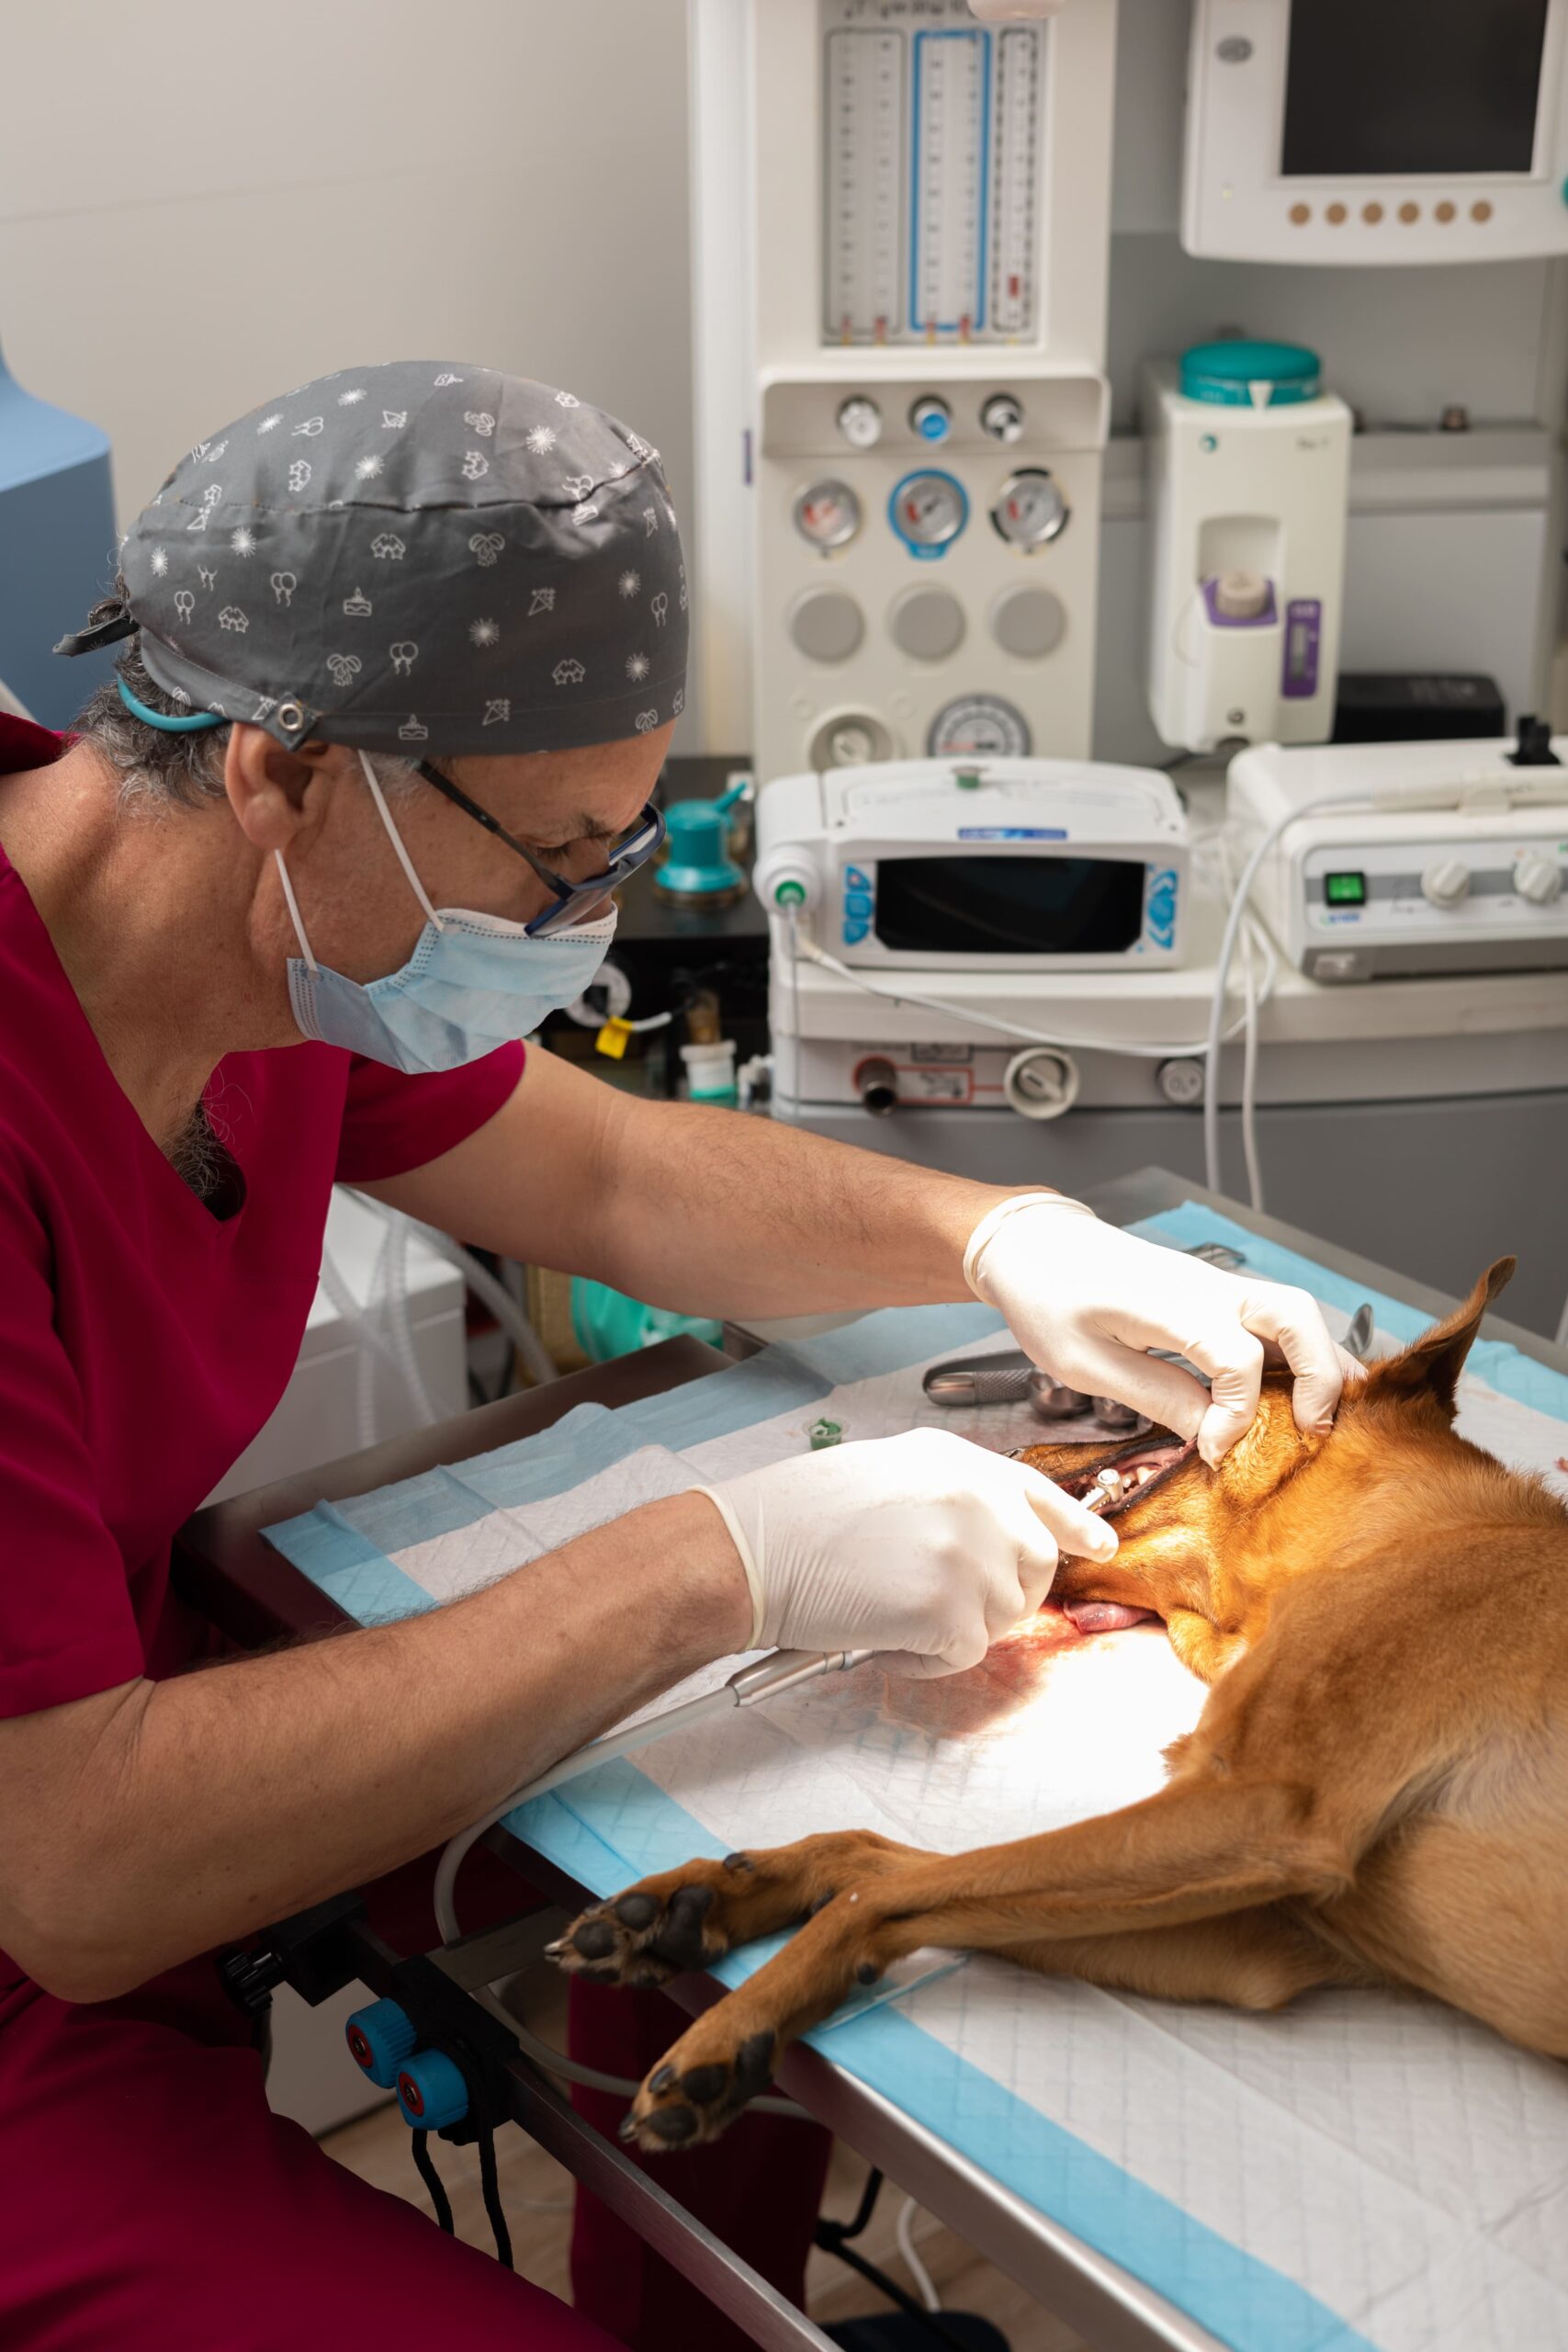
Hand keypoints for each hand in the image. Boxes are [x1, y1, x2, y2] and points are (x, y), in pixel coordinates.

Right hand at [691, 1428, 1116, 1678]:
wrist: (750, 1550)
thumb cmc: (797, 1516)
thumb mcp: (887, 1473)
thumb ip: (950, 1494)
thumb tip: (990, 1537)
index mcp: (957, 1460)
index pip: (1038, 1493)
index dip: (1073, 1521)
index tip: (1097, 1541)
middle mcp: (976, 1499)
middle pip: (1035, 1565)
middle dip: (999, 1593)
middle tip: (937, 1601)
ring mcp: (970, 1554)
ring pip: (1005, 1616)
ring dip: (956, 1629)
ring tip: (891, 1610)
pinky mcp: (952, 1610)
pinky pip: (968, 1655)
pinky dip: (928, 1661)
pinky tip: (883, 1636)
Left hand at [965, 1194, 1355, 1465]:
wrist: (1032, 1244)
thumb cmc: (1047, 1297)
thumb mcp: (1082, 1363)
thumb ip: (1152, 1395)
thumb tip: (1210, 1432)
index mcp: (1170, 1305)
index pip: (1237, 1360)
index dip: (1238, 1415)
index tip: (1214, 1452)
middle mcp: (1206, 1288)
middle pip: (1296, 1316)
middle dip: (1320, 1375)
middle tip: (1313, 1431)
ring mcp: (1215, 1286)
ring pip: (1295, 1313)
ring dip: (1320, 1362)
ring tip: (1325, 1417)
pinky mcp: (1213, 1294)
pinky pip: (1273, 1318)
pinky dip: (1299, 1352)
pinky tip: (1303, 1390)